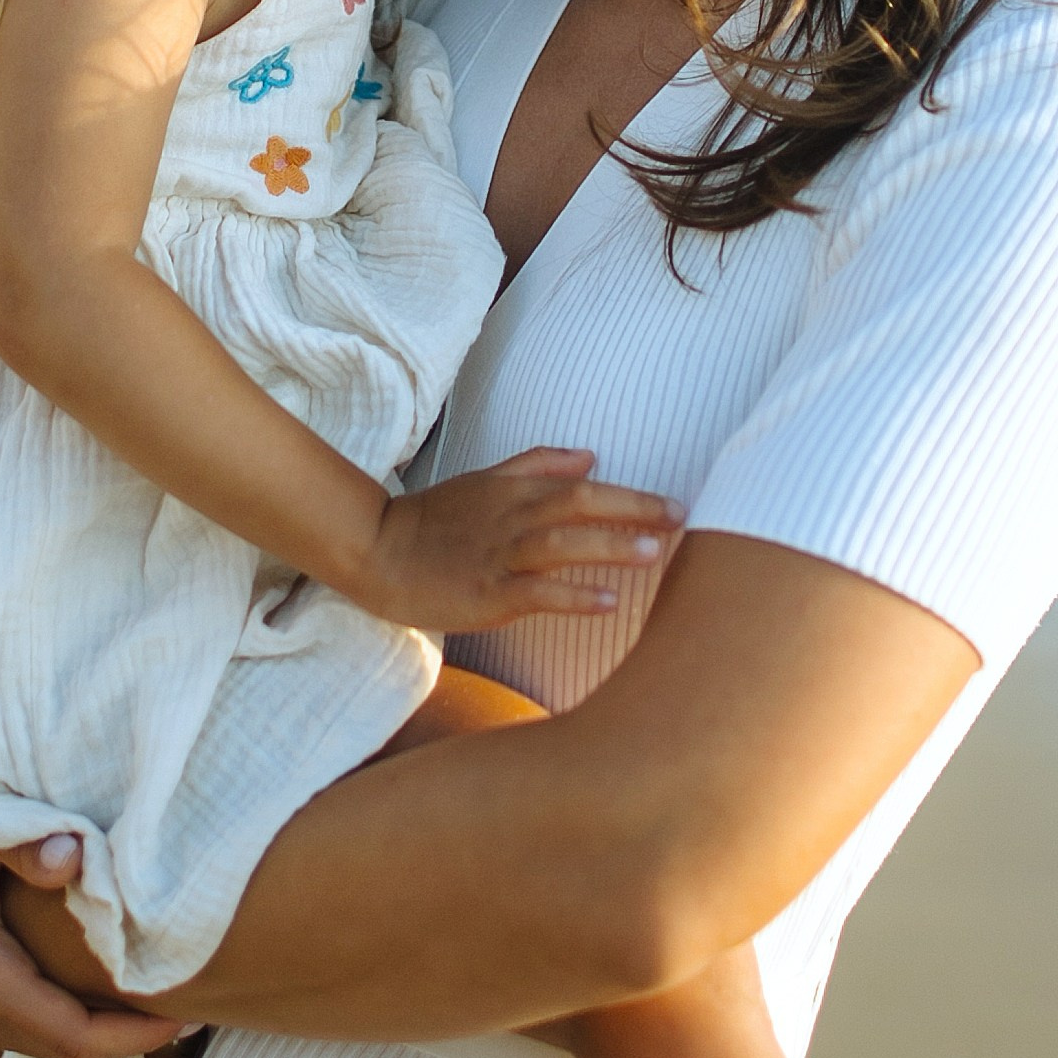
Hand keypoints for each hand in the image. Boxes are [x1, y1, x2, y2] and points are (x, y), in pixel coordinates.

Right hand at [0, 703, 178, 1057]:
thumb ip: (26, 841)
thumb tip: (75, 862)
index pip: (68, 1037)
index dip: (135, 1035)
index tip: (193, 1015)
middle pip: (47, 1044)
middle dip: (116, 1031)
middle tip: (183, 1000)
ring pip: (14, 1031)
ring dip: (74, 1019)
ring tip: (139, 988)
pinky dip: (34, 1003)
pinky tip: (74, 973)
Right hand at [355, 448, 684, 633]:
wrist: (377, 553)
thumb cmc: (435, 521)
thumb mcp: (487, 482)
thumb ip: (538, 465)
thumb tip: (590, 456)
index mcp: (514, 491)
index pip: (581, 485)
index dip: (630, 495)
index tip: (676, 504)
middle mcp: (512, 518)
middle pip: (578, 504)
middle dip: (632, 510)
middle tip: (680, 518)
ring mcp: (498, 556)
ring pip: (560, 544)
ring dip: (608, 546)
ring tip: (652, 553)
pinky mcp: (485, 593)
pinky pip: (535, 593)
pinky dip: (572, 596)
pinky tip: (607, 602)